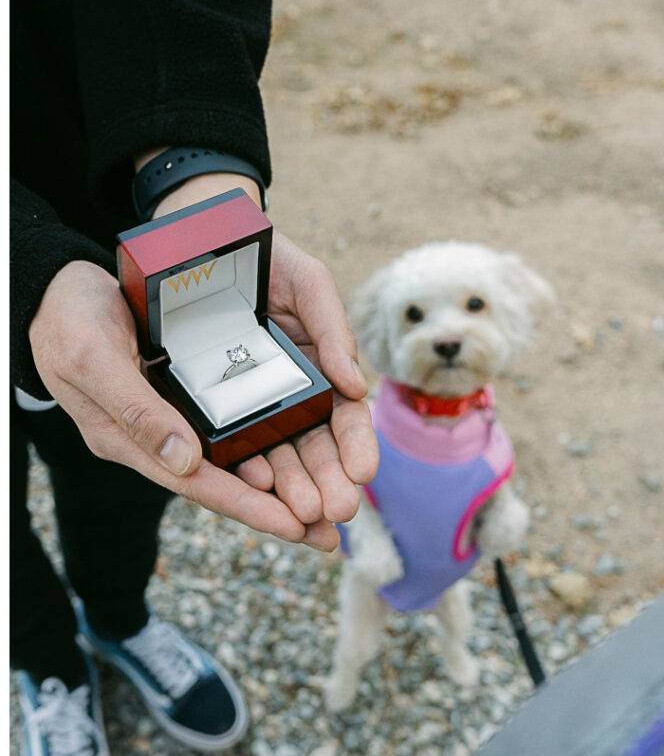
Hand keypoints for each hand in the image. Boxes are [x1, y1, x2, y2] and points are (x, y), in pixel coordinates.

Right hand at [28, 260, 323, 546]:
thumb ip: (136, 411)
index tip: (293, 528)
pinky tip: (303, 451)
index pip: (198, 483)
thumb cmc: (68, 322)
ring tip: (330, 506)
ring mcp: (174, 420)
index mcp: (130, 439)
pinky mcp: (188, 397)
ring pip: (237, 459)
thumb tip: (185, 461)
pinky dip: (269, 441)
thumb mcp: (93, 358)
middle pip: (227, 481)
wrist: (59, 289)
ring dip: (283, 481)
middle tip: (330, 538)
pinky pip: (235, 427)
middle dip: (278, 509)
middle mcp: (159, 438)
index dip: (247, 506)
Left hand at [154, 174, 378, 549]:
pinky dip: (248, 468)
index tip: (364, 471)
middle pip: (316, 447)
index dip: (357, 444)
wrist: (206, 241)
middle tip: (338, 509)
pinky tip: (258, 486)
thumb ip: (333, 329)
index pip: (346, 417)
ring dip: (294, 488)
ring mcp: (254, 405)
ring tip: (304, 514)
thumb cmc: (267, 259)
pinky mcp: (216, 407)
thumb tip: (356, 385)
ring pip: (279, 455)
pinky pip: (233, 443)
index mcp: (321, 370)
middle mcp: (291, 395)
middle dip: (329, 480)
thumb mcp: (308, 284)